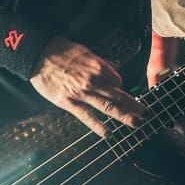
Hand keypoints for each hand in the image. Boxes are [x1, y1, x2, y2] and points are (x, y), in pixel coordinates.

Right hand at [30, 38, 145, 135]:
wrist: (37, 55)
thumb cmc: (60, 50)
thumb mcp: (84, 51)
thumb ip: (100, 61)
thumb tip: (114, 65)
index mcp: (98, 66)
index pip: (117, 80)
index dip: (121, 86)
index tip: (124, 92)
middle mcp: (94, 81)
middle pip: (118, 95)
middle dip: (133, 105)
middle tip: (147, 113)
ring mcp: (82, 93)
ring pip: (108, 106)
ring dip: (124, 115)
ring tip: (137, 123)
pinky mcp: (69, 102)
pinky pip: (86, 116)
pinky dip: (98, 126)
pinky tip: (108, 134)